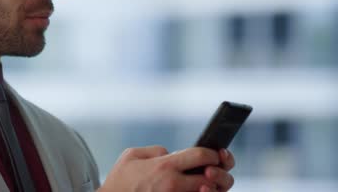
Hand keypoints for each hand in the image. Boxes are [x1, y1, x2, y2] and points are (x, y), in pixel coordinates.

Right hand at [98, 146, 234, 191]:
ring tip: (206, 184)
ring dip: (212, 188)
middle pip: (211, 177)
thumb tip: (171, 153)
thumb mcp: (132, 155)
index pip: (201, 155)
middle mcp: (173, 184)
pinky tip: (197, 190)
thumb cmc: (120, 180)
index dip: (213, 153)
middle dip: (218, 172)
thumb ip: (155, 150)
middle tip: (214, 171)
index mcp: (165, 166)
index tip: (214, 154)